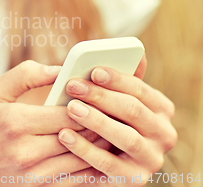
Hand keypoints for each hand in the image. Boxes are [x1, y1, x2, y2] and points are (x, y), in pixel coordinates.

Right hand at [0, 60, 106, 186]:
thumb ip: (26, 75)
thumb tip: (60, 69)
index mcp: (15, 123)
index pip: (67, 113)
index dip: (90, 103)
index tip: (102, 92)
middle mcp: (26, 152)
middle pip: (79, 136)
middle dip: (101, 121)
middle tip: (118, 108)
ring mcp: (33, 175)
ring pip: (82, 159)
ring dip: (102, 144)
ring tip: (115, 128)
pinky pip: (76, 179)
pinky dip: (92, 165)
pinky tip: (101, 152)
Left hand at [57, 56, 176, 185]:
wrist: (93, 161)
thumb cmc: (103, 118)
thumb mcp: (113, 99)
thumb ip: (121, 80)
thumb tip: (137, 53)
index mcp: (160, 109)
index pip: (140, 89)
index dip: (117, 78)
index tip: (93, 70)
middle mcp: (163, 134)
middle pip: (132, 110)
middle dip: (101, 96)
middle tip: (73, 86)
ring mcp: (151, 159)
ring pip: (125, 137)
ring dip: (96, 121)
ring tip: (71, 108)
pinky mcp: (133, 180)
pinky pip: (108, 164)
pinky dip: (85, 149)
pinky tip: (64, 135)